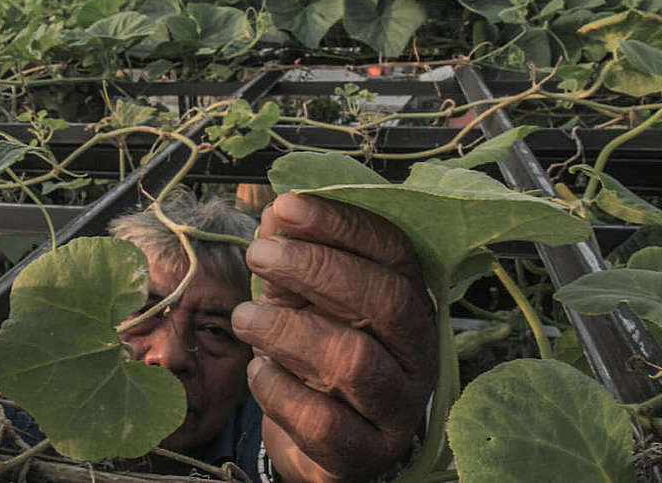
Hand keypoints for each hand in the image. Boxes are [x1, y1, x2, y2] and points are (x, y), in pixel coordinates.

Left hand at [231, 193, 436, 481]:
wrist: (317, 441)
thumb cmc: (314, 352)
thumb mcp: (305, 299)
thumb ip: (296, 258)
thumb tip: (277, 213)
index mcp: (412, 303)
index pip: (393, 252)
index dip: (341, 224)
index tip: (285, 206)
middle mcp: (417, 354)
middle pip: (385, 300)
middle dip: (316, 268)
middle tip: (259, 254)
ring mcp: (396, 409)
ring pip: (353, 361)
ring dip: (287, 329)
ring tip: (244, 317)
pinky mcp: (363, 455)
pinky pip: (322, 422)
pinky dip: (278, 389)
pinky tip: (258, 371)